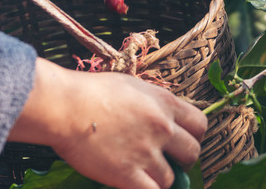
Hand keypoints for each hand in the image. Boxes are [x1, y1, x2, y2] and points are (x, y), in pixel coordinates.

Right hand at [9, 58, 206, 188]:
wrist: (65, 106)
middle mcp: (162, 128)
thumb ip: (154, 102)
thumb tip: (164, 114)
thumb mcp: (132, 86)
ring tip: (143, 173)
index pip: (200, 124)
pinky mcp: (128, 174)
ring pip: (171, 178)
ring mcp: (146, 152)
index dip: (193, 135)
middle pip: (193, 152)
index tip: (182, 140)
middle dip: (181, 159)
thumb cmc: (92, 91)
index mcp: (164, 103)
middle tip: (166, 160)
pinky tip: (136, 184)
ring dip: (160, 178)